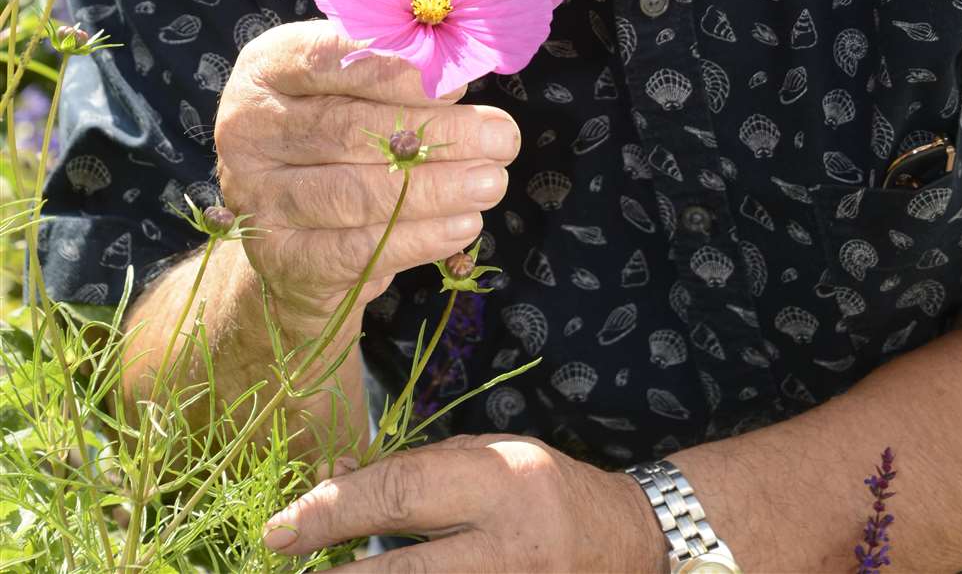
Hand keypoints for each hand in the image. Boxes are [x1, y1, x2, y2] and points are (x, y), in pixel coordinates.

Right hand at [213, 21, 520, 338]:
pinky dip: (417, 238)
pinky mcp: (278, 258)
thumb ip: (395, 68)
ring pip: (354, 193)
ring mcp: (256, 197)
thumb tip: (460, 70)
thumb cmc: (340, 133)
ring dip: (435, 188)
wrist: (294, 229)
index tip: (458, 83)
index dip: (395, 71)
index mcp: (266, 67)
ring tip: (493, 181)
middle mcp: (246, 128)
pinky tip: (464, 225)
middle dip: (435, 133)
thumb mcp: (352, 86)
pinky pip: (355, 249)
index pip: (328, 60)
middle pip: (348, 129)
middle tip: (502, 137)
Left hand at [261, 432, 668, 571]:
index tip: (279, 529)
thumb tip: (338, 483)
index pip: (401, 495)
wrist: (624, 544)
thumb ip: (419, 470)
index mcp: (501, 483)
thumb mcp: (488, 457)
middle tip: (281, 558)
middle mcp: (508, 548)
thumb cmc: (544, 488)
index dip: (332, 512)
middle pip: (404, 573)